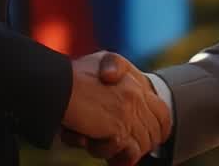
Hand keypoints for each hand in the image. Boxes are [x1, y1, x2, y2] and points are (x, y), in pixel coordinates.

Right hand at [60, 51, 169, 165]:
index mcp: (135, 82)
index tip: (153, 139)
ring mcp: (128, 112)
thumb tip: (119, 86)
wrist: (56, 84)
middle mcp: (136, 96)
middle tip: (124, 150)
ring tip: (102, 146)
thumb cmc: (74, 75)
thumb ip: (116, 71)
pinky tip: (97, 146)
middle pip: (154, 131)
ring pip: (142, 144)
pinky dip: (116, 155)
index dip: (161, 128)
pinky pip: (129, 150)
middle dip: (143, 145)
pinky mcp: (118, 128)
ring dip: (125, 152)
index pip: (162, 111)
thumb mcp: (100, 63)